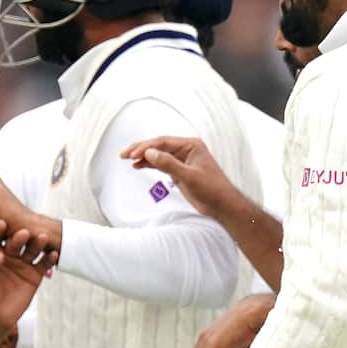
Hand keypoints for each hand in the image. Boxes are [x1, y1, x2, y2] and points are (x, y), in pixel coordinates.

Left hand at [0, 219, 58, 334]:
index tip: (1, 223)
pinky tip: (53, 254)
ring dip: (37, 244)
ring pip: (31, 250)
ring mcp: (22, 264)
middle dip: (19, 237)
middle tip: (24, 232)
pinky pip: (43, 265)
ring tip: (42, 238)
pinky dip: (49, 259)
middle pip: (15, 242)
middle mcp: (9, 254)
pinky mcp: (35, 275)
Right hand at [120, 136, 244, 220]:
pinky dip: (150, 164)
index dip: (146, 147)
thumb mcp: (189, 176)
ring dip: (143, 157)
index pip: (163, 142)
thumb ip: (169, 164)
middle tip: (123, 154)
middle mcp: (186, 150)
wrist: (223, 205)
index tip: (132, 155)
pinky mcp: (180, 170)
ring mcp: (182, 160)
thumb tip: (150, 153)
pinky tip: (138, 166)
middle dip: (140, 149)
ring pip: (158, 154)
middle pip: (158, 146)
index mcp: (191, 145)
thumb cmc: (213, 189)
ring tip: (127, 159)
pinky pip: (161, 164)